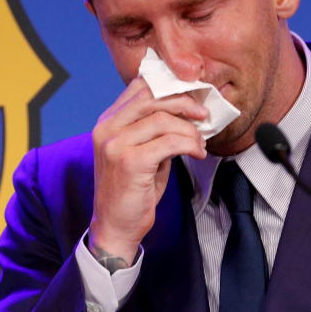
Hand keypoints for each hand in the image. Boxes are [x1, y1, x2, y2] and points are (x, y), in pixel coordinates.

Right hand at [89, 77, 207, 267]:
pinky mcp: (130, 162)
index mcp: (107, 122)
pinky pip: (170, 142)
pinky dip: (189, 144)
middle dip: (184, 103)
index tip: (192, 95)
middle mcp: (107, 129)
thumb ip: (153, 129)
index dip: (169, 86)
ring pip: (163, 120)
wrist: (115, 226)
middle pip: (152, 98)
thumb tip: (186, 110)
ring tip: (199, 142)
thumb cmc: (131, 190)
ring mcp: (116, 144)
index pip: (139, 88)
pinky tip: (197, 152)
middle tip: (203, 115)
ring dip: (190, 130)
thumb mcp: (139, 151)